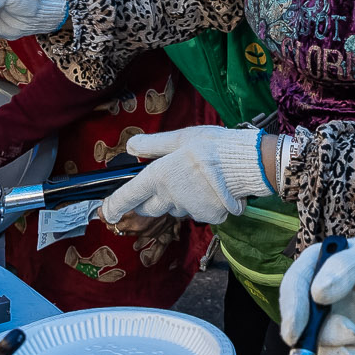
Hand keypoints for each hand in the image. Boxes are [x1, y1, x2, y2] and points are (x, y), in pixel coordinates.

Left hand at [98, 126, 271, 226]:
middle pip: (150, 208)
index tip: (104, 212)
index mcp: (159, 177)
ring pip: (174, 209)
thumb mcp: (181, 137)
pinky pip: (196, 213)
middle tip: (162, 184)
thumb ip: (153, 145)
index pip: (129, 195)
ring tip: (194, 180)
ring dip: (176, 200)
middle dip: (149, 200)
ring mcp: (189, 209)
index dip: (114, 205)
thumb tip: (130, 147)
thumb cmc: (213, 145)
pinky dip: (199, 203)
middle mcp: (170, 197)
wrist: (249, 163)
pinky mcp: (207, 217)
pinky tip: (210, 189)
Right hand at [276, 231, 354, 354]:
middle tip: (353, 337)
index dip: (290, 311)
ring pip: (326, 346)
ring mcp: (330, 319)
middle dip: (328, 338)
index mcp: (315, 268)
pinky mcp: (346, 337)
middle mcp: (316, 296)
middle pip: (306, 325)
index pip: (293, 288)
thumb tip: (317, 293)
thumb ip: (343, 269)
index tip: (294, 333)